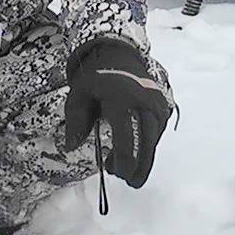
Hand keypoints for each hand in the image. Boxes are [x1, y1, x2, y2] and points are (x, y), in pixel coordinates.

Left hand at [62, 39, 173, 187]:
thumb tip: (71, 147)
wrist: (118, 52)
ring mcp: (156, 101)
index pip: (126, 137)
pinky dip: (149, 144)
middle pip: (146, 141)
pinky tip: (138, 153)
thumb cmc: (96, 75)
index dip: (123, 160)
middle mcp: (143, 100)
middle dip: (139, 165)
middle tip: (131, 182)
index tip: (116, 173)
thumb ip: (75, 121)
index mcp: (120, 98)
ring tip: (131, 172)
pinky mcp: (162, 103)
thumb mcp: (78, 94)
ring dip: (144, 157)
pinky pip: (158, 130)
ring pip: (154, 137)